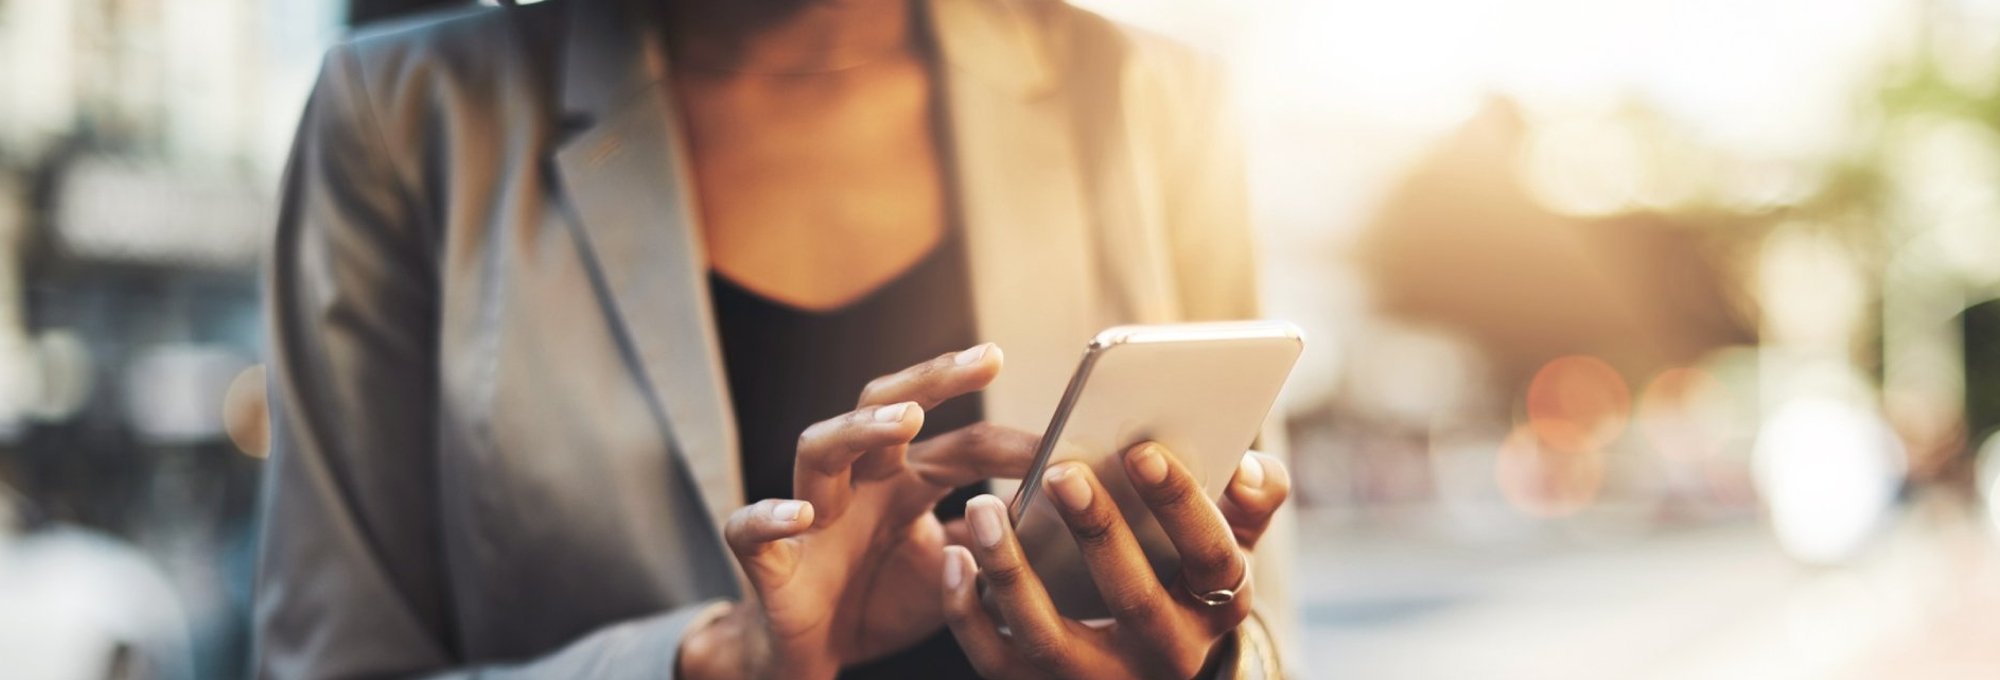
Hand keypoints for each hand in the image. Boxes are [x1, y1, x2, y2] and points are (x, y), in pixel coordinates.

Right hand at [678, 344, 1041, 679]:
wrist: (813, 657)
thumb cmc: (880, 601)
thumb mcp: (953, 571)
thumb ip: (991, 540)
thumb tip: (1053, 512)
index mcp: (904, 481)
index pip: (961, 444)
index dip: (1012, 442)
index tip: (1066, 440)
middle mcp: (858, 483)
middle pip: (884, 407)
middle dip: (932, 379)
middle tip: (986, 358)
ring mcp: (810, 514)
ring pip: (819, 447)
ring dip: (860, 428)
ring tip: (906, 420)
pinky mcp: (769, 559)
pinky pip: (752, 528)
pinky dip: (771, 516)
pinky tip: (802, 513)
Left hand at [941, 443, 1290, 678]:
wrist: (1148, 670)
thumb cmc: (1183, 578)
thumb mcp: (1227, 545)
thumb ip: (1250, 501)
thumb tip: (1250, 468)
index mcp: (1216, 607)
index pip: (1211, 559)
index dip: (1182, 506)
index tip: (1143, 450)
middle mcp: (1163, 655)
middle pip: (1133, 600)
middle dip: (1098, 533)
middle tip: (1062, 470)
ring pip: (1049, 638)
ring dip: (1012, 570)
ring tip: (983, 506)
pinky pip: (995, 661)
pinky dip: (968, 612)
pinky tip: (953, 557)